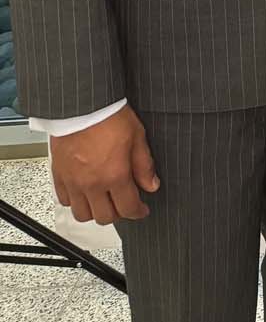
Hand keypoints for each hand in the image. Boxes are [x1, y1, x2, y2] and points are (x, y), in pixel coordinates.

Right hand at [49, 105, 158, 225]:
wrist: (81, 104)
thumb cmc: (108, 115)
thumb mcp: (137, 136)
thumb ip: (144, 165)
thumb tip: (151, 184)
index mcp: (114, 175)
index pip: (128, 208)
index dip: (138, 212)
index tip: (141, 209)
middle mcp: (92, 184)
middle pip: (105, 217)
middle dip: (118, 214)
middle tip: (124, 204)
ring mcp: (73, 182)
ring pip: (82, 214)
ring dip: (95, 212)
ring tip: (104, 201)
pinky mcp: (59, 175)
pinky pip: (65, 200)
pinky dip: (75, 202)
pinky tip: (84, 192)